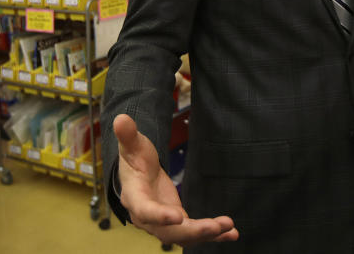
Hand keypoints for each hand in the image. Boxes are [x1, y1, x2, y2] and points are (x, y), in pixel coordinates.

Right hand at [113, 114, 238, 244]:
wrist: (138, 176)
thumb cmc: (134, 160)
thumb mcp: (133, 146)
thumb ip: (128, 135)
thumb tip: (121, 119)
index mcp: (135, 198)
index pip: (146, 211)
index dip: (160, 216)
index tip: (178, 216)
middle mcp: (148, 218)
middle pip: (170, 231)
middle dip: (194, 231)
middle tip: (216, 226)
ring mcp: (164, 224)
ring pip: (184, 236)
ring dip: (207, 234)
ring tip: (230, 229)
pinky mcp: (178, 223)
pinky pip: (194, 233)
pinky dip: (213, 234)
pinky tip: (232, 233)